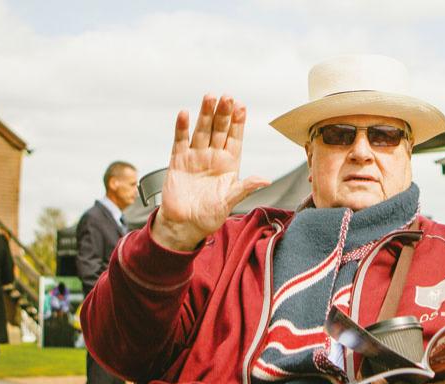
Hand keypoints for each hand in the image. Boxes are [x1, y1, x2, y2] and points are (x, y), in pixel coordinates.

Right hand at [150, 95, 270, 251]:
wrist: (184, 225)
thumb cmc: (209, 215)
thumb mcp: (230, 201)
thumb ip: (244, 188)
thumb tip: (265, 180)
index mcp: (228, 164)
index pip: (235, 138)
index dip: (238, 123)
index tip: (241, 106)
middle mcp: (213, 157)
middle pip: (219, 129)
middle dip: (223, 113)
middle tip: (227, 96)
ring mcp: (195, 157)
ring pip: (201, 131)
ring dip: (205, 114)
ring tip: (209, 97)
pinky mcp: (178, 161)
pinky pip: (180, 141)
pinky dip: (182, 128)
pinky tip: (184, 114)